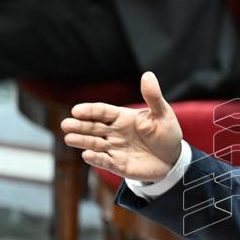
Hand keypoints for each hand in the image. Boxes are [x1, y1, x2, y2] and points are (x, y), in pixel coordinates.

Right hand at [61, 71, 182, 181]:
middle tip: (66, 125)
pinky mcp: (118, 165)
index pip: (102, 112)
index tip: (76, 110)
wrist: (173, 159)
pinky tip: (86, 155)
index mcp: (122, 117)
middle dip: (79, 126)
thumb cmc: (166, 133)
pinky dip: (96, 159)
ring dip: (82, 141)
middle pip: (93, 127)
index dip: (89, 111)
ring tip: (69, 138)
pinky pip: (105, 161)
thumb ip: (153, 97)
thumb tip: (148, 74)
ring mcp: (115, 148)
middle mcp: (114, 132)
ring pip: (94, 144)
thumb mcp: (162, 113)